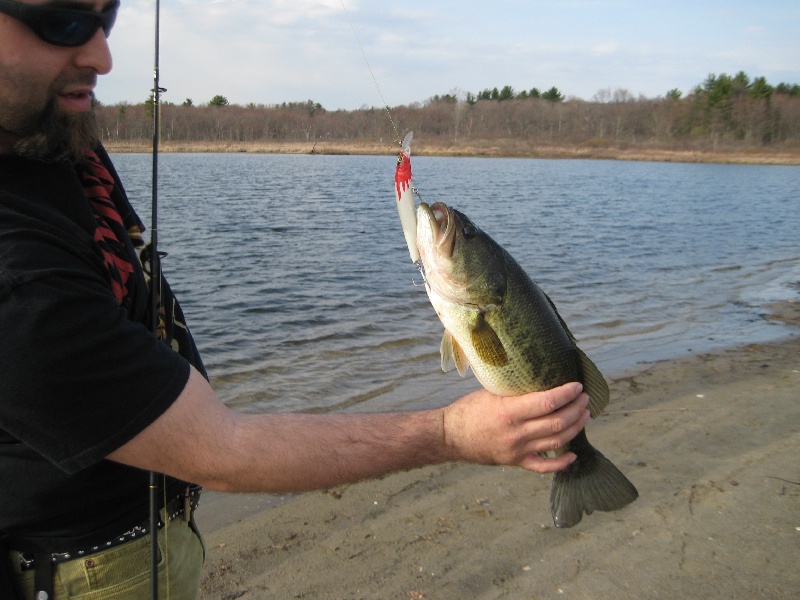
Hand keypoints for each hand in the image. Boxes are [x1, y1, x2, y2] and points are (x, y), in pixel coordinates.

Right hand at [442, 382, 590, 473]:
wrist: (450, 436)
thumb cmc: (468, 409)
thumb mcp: (491, 393)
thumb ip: (516, 391)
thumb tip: (539, 378)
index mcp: (509, 411)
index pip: (548, 402)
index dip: (567, 394)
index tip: (577, 386)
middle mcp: (516, 432)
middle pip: (558, 422)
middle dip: (576, 409)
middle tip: (584, 399)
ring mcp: (518, 450)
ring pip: (557, 441)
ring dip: (575, 428)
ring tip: (584, 416)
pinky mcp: (516, 461)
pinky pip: (544, 466)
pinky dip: (562, 462)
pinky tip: (573, 454)